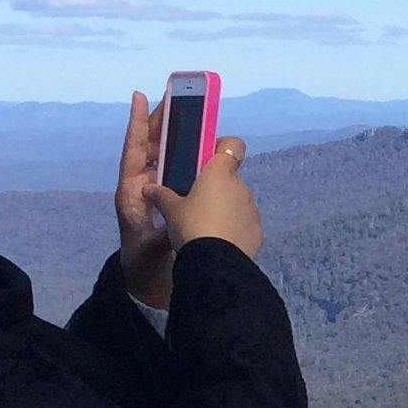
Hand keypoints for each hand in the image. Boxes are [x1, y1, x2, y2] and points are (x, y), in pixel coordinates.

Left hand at [114, 93, 174, 305]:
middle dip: (160, 122)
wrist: (146, 284)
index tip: (139, 97)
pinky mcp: (168, 200)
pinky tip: (201, 148)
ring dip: (174, 136)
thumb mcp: (152, 251)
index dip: (137, 125)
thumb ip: (163, 234)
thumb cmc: (144, 266)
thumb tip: (180, 216)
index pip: (134, 152)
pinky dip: (186, 157)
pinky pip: (176, 171)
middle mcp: (141, 187)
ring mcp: (154, 192)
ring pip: (163, 156)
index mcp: (131, 194)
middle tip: (175, 98)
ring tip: (189, 115)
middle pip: (150, 147)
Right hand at [148, 133, 262, 265]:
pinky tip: (220, 240)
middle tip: (196, 201)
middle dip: (216, 186)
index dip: (222, 146)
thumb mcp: (170, 210)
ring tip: (207, 225)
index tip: (208, 158)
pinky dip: (234, 227)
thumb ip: (161, 195)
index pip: (233, 144)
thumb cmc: (191, 226)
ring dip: (225, 207)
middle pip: (230, 177)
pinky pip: (244, 222)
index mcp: (220, 173)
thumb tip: (148, 187)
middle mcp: (241, 186)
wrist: (214, 264)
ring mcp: (253, 209)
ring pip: (238, 200)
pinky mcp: (258, 230)